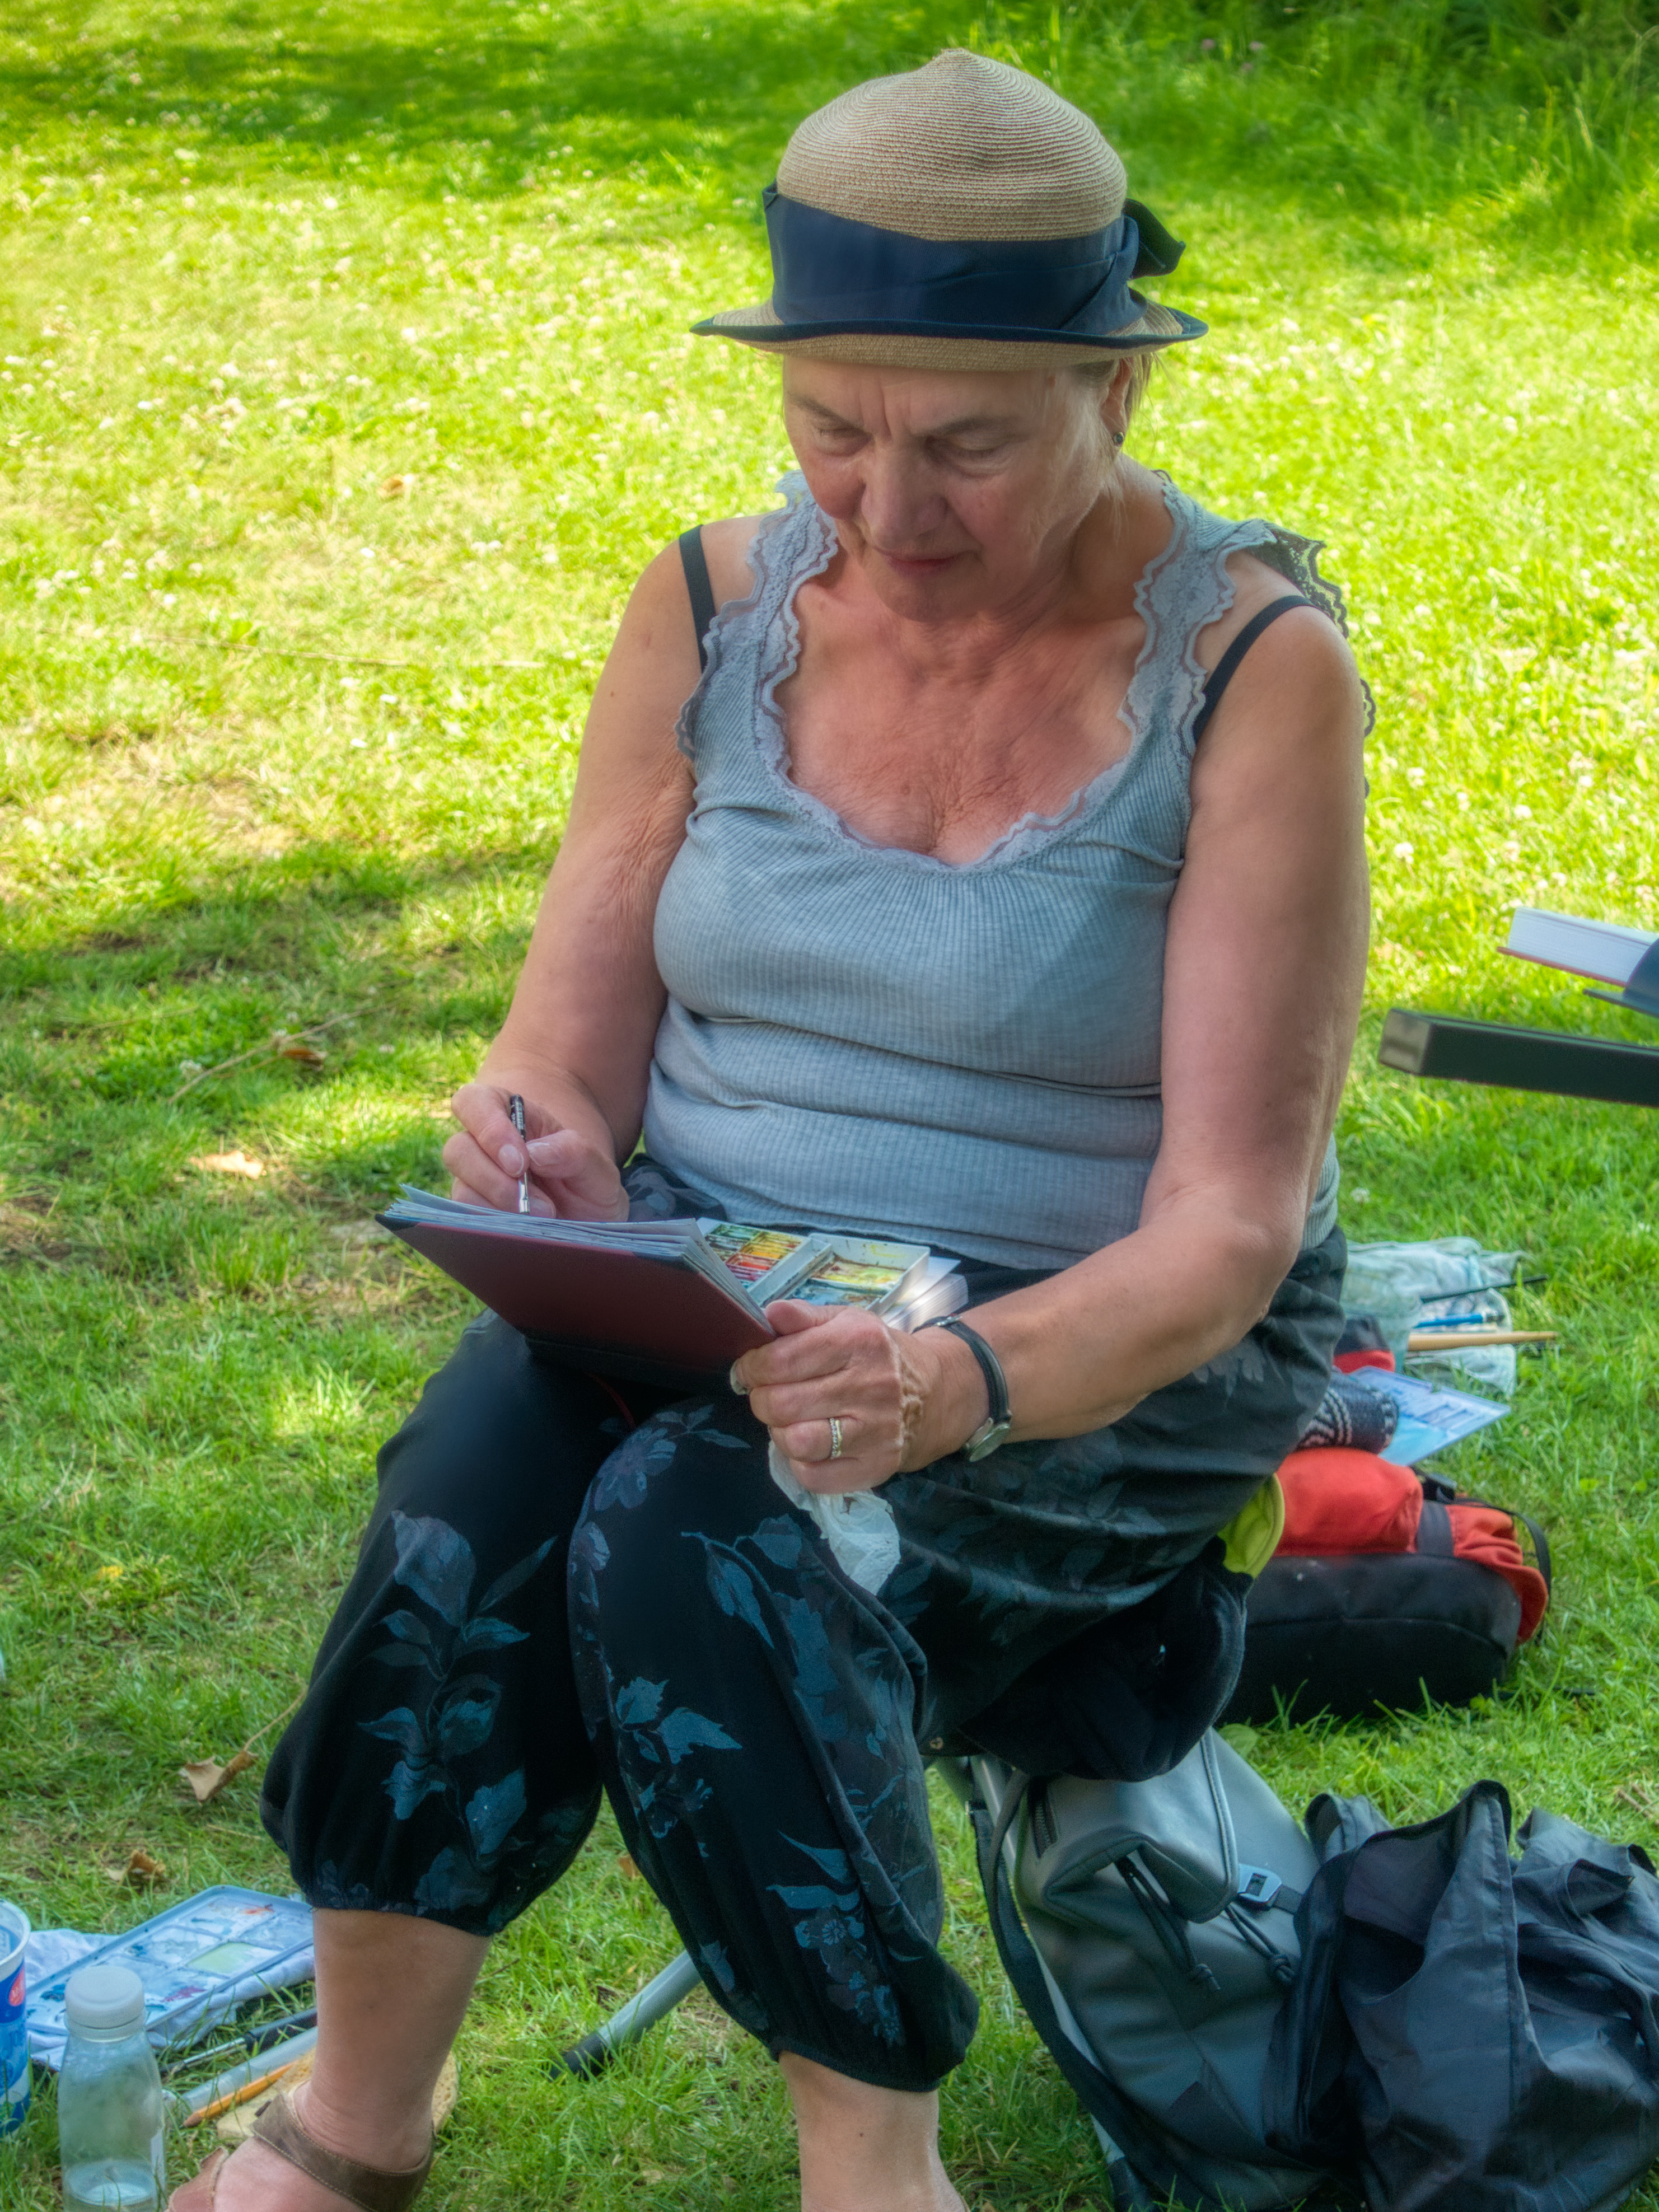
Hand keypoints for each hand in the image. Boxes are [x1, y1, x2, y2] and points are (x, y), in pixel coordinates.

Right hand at [442, 1082, 627, 1219]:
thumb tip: (535, 1154)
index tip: (519, 1162)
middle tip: (533, 1201)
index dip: (489, 1129)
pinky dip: (496, 1227)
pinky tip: (524, 1230)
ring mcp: (477, 1182)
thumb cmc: (589, 1185)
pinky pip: (469, 1221)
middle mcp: (485, 1147)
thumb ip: (574, 1151)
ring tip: (543, 1216)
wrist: (590, 1225)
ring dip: (500, 1207)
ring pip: (461, 1189)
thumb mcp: (597, 1166)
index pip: (474, 1102)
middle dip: (494, 1179)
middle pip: (458, 1149)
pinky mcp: (476, 1215)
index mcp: (511, 1116)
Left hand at [733, 1305, 989, 1492]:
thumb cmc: (876, 1355)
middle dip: (761, 1400)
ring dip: (779, 1432)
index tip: (749, 1370)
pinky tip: (810, 1445)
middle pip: (782, 1404)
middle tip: (768, 1396)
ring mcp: (876, 1431)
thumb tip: (769, 1314)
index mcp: (859, 1341)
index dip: (751, 1368)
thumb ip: (803, 1317)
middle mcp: (871, 1386)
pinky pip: (813, 1476)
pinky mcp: (876, 1467)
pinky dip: (800, 1463)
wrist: (934, 1393)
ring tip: (790, 1420)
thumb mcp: (845, 1322)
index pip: (780, 1361)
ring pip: (795, 1443)